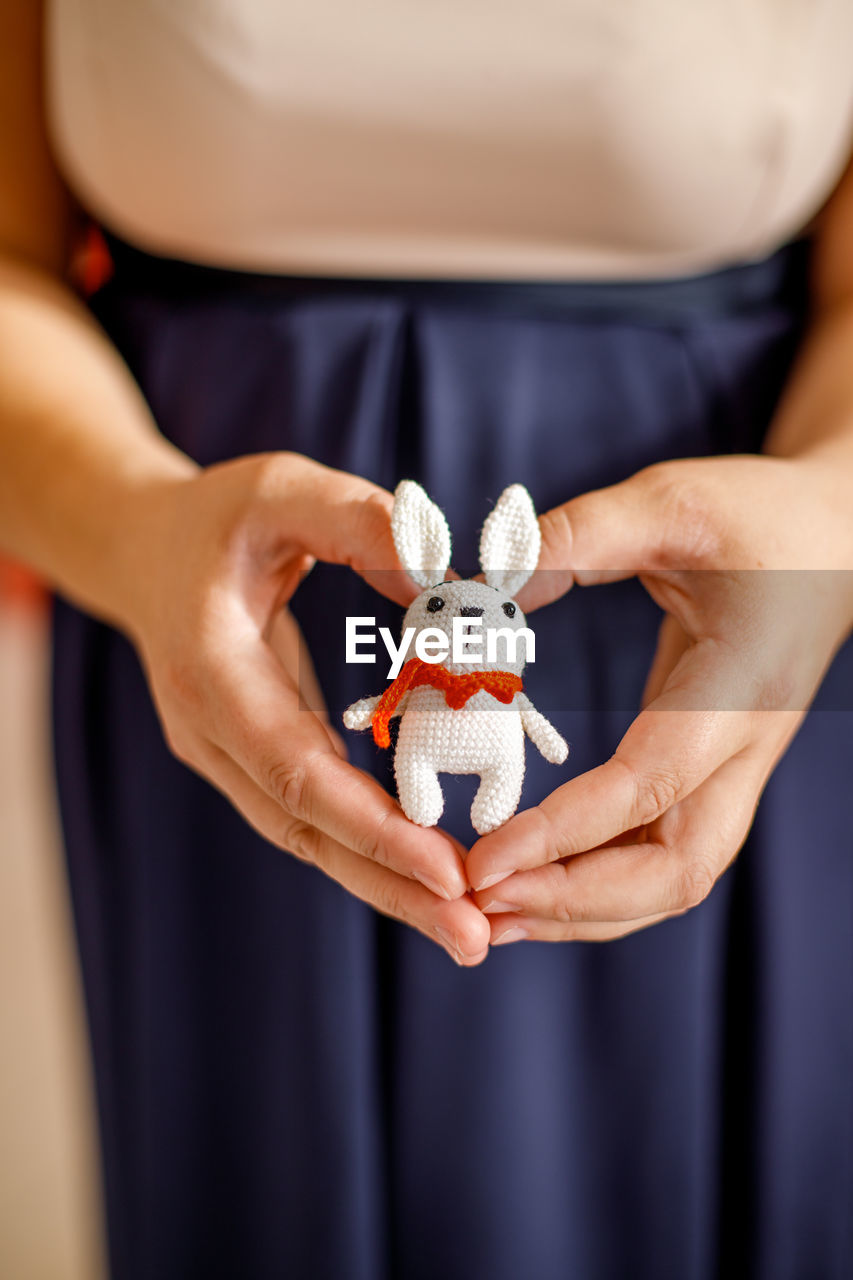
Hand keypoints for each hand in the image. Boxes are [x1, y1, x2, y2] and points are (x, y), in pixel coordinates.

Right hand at [122, 451, 491, 964]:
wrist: (146, 552)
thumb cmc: (216, 518)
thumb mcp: (280, 490)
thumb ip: (356, 522)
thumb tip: (442, 579)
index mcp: (210, 672)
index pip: (292, 768)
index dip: (368, 825)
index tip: (445, 870)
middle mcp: (210, 732)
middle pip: (303, 829)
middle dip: (388, 887)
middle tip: (474, 937)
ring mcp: (225, 754)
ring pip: (308, 837)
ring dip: (385, 885)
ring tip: (468, 927)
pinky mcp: (251, 758)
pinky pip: (313, 816)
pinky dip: (370, 850)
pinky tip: (430, 876)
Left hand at [465, 455, 852, 943]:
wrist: (836, 538)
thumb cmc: (761, 517)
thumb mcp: (674, 501)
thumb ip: (583, 535)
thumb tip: (489, 578)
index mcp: (739, 687)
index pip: (650, 785)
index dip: (566, 832)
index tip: (484, 861)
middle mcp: (744, 748)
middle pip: (675, 871)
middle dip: (576, 901)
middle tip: (480, 901)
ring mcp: (733, 768)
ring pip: (670, 880)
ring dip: (582, 907)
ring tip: (492, 913)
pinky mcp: (710, 769)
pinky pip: (658, 851)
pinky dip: (595, 880)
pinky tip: (534, 879)